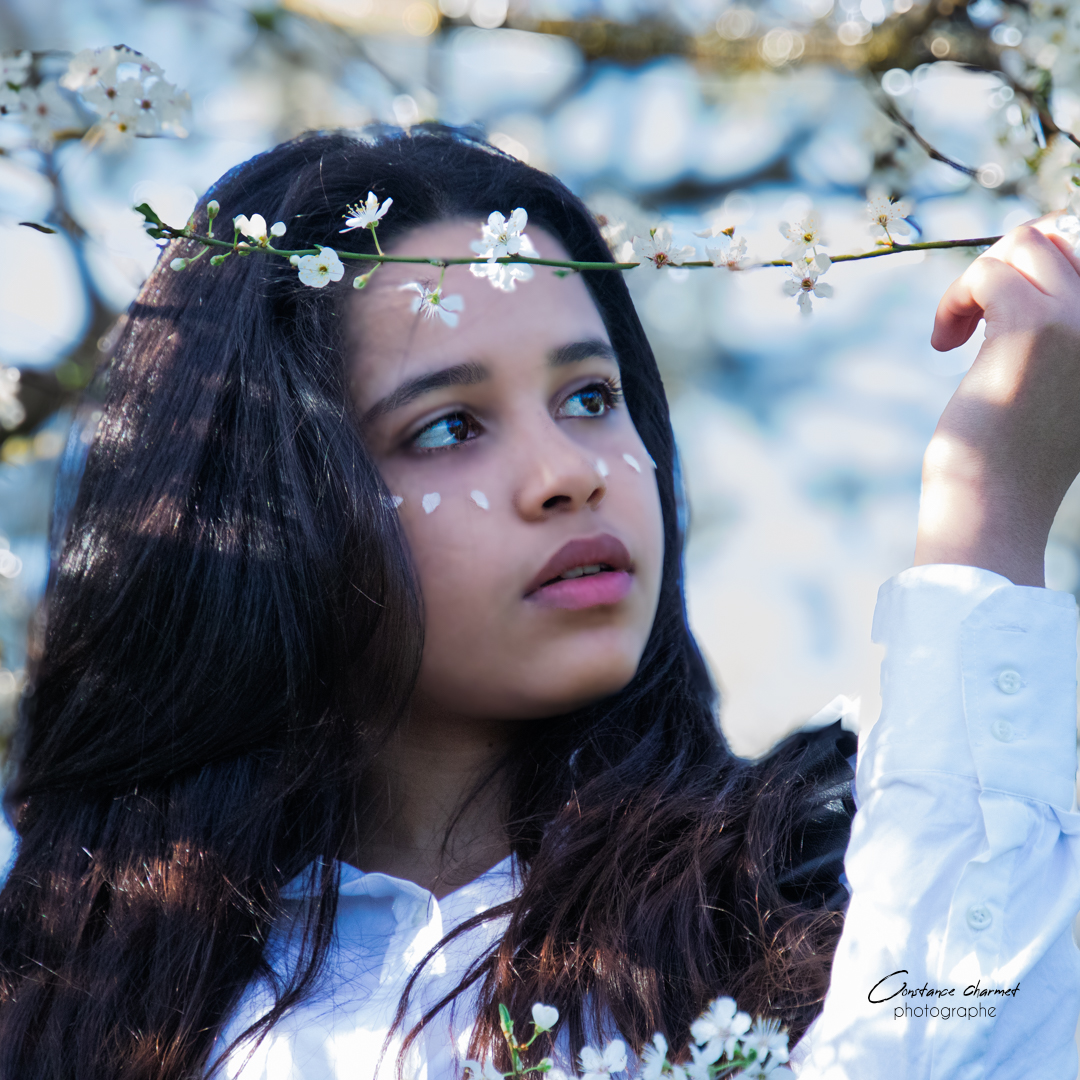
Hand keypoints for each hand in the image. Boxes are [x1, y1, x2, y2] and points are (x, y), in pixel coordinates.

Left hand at [915, 215, 1079, 585]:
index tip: (998, 302)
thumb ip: (1066, 324)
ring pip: (1022, 244)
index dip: (1040, 260)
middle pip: (1056, 238)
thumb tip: (1041, 238)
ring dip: (977, 281)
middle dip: (1002, 268)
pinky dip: (955, 300)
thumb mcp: (1059, 381)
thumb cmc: (1016, 456)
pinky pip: (988, 273)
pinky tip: (943, 343)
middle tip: (975, 322)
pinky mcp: (1032, 329)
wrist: (997, 509)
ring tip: (960, 333)